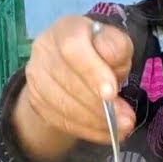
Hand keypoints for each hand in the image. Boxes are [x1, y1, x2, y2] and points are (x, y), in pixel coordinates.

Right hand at [19, 15, 134, 145]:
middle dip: (99, 106)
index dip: (91, 72)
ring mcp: (35, 76)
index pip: (73, 48)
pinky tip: (106, 133)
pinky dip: (86, 130)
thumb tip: (111, 61)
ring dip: (95, 122)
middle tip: (127, 120)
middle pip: (68, 81)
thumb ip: (116, 47)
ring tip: (121, 129)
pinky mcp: (36, 100)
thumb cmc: (101, 51)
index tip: (111, 93)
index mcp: (66, 28)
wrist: (76, 65)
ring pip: (62, 105)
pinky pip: (59, 120)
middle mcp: (44, 49)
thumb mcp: (116, 43)